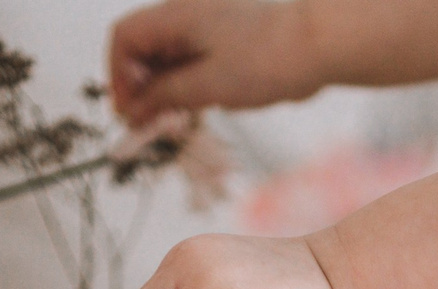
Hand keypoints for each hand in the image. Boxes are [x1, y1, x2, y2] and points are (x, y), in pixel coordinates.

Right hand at [109, 0, 324, 125]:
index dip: (118, 75)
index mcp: (176, 15)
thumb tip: (135, 108)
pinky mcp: (226, 39)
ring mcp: (207, 24)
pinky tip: (197, 107)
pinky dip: (186, 84)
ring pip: (168, 56)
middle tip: (149, 125)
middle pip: (144, 48)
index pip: (125, 37)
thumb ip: (164, 96)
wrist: (319, 43)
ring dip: (163, 90)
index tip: (128, 110)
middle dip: (140, 87)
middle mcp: (187, 13)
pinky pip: (193, 60)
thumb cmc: (270, 57)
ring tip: (173, 121)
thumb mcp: (207, 86)